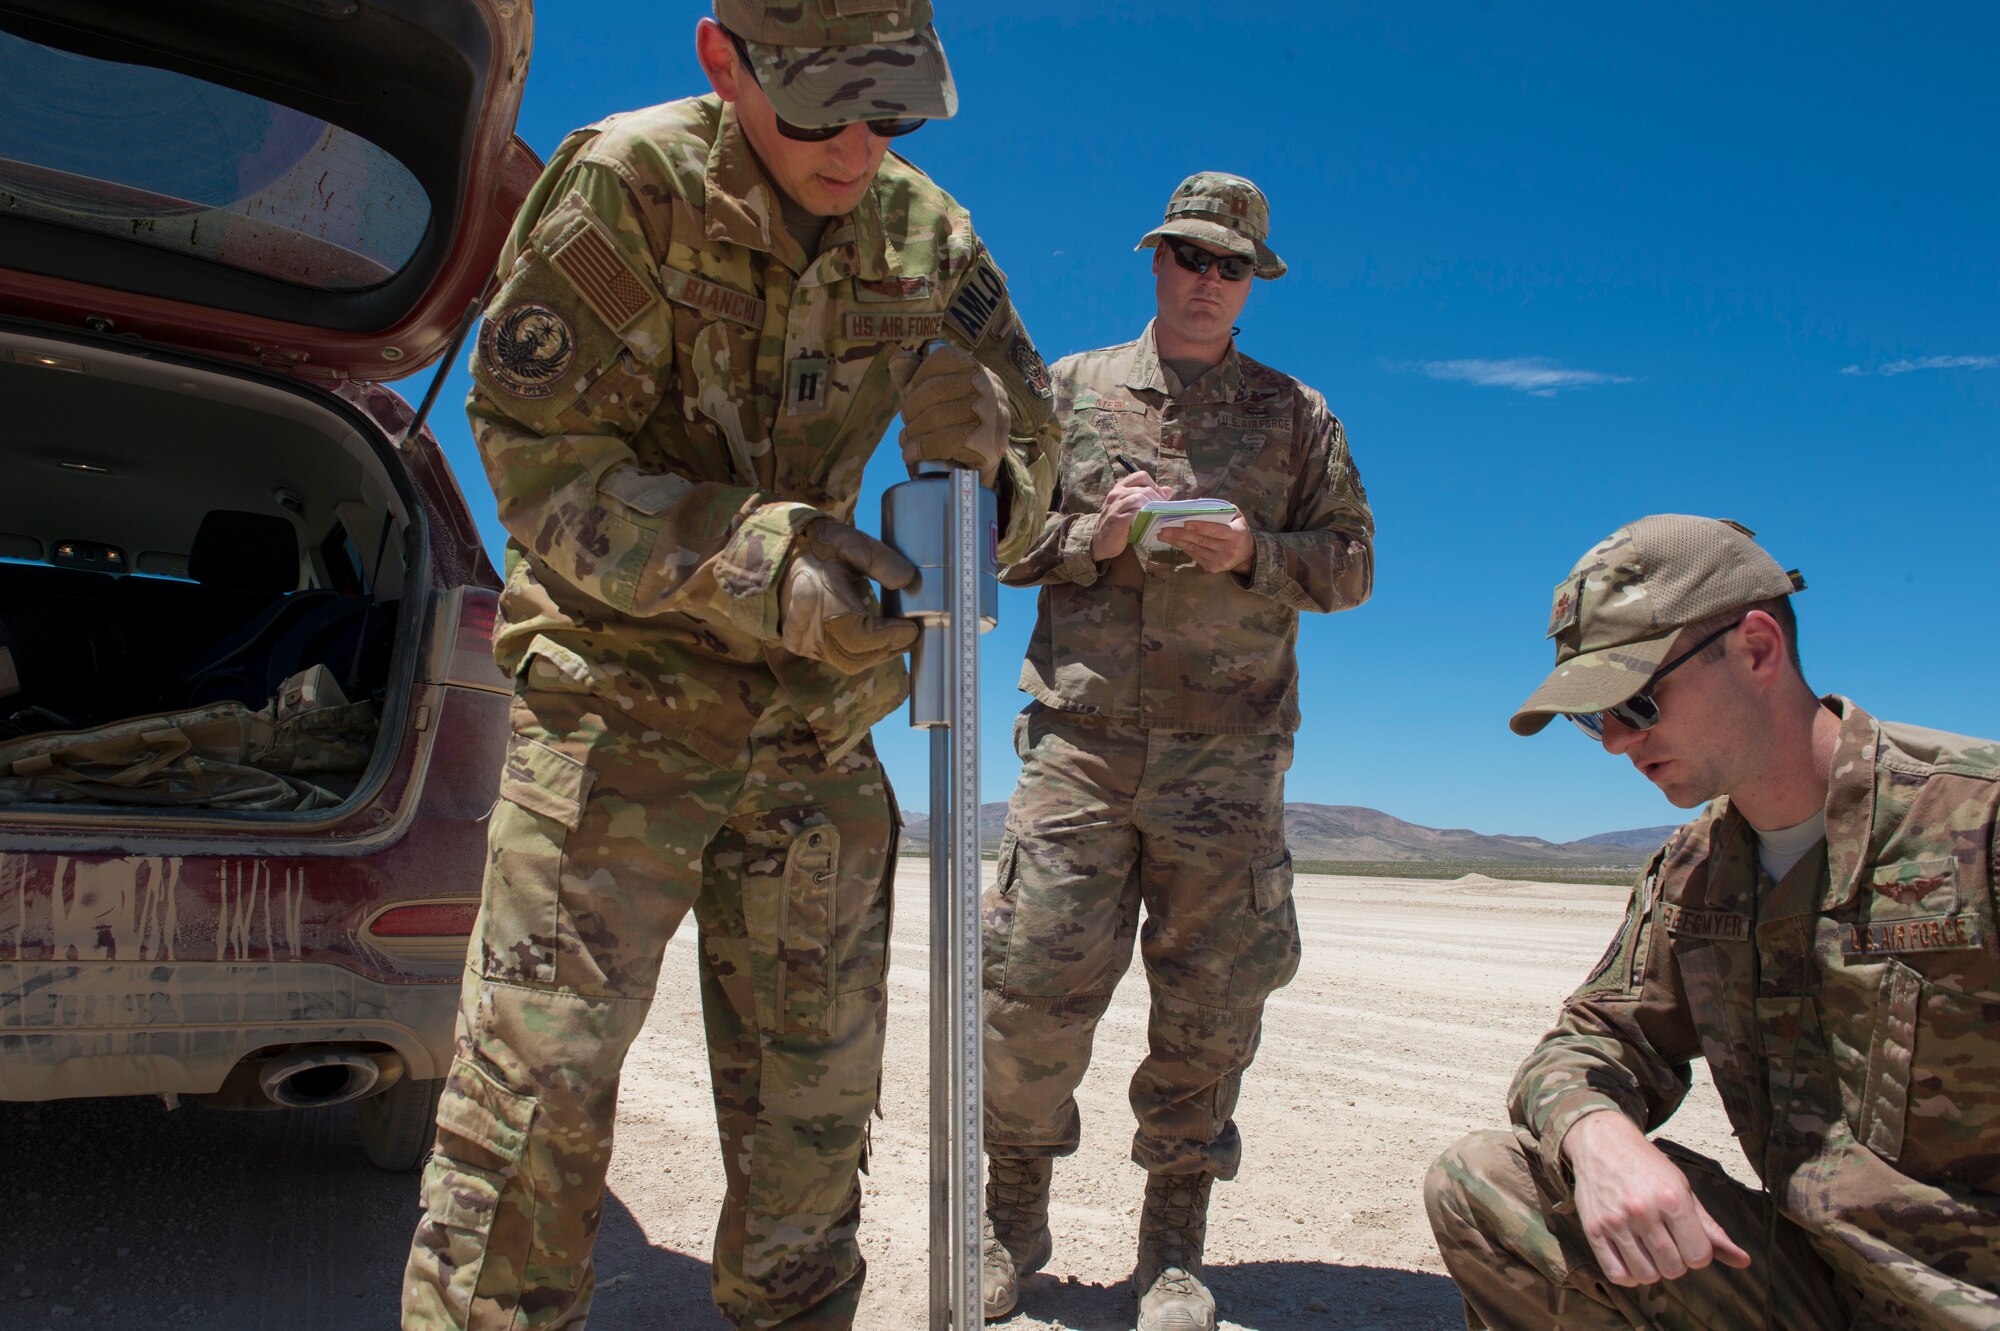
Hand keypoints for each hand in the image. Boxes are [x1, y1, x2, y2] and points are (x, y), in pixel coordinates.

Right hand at [778, 519, 918, 673]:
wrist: (778, 557)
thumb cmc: (816, 548)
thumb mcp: (848, 541)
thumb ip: (879, 559)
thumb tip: (908, 580)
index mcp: (814, 597)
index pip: (859, 633)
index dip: (890, 635)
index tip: (913, 628)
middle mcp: (803, 627)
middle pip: (855, 655)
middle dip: (887, 647)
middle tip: (910, 634)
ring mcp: (800, 640)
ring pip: (847, 662)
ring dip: (876, 653)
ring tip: (899, 639)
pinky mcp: (799, 646)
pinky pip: (837, 659)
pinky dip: (861, 654)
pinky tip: (878, 643)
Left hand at [888, 344, 1010, 486]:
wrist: (983, 459)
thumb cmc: (954, 419)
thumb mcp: (936, 393)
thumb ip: (915, 374)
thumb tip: (897, 359)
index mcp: (976, 368)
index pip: (941, 359)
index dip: (917, 378)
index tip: (909, 396)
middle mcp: (989, 387)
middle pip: (935, 389)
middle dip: (911, 408)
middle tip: (906, 422)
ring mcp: (991, 415)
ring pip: (936, 416)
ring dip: (912, 432)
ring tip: (906, 440)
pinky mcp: (987, 443)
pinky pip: (943, 442)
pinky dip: (919, 449)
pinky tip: (911, 453)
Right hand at [1090, 469, 1170, 560]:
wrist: (1100, 542)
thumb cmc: (1119, 524)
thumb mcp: (1133, 507)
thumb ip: (1149, 497)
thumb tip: (1168, 490)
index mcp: (1120, 488)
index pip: (1141, 476)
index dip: (1155, 485)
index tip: (1161, 498)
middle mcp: (1116, 494)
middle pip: (1144, 489)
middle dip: (1158, 499)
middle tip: (1165, 510)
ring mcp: (1116, 506)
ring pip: (1140, 498)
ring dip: (1153, 507)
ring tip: (1159, 515)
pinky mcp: (1117, 519)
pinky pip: (1135, 513)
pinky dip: (1146, 516)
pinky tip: (1151, 522)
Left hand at [1158, 512, 1254, 573]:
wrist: (1246, 554)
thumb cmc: (1238, 530)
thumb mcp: (1237, 517)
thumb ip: (1221, 509)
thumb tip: (1197, 505)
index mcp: (1236, 535)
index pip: (1216, 530)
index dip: (1200, 526)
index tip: (1185, 522)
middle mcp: (1229, 550)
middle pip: (1201, 540)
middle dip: (1180, 534)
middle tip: (1164, 528)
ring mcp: (1220, 562)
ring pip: (1195, 549)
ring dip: (1177, 541)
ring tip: (1163, 534)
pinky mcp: (1212, 568)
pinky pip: (1195, 556)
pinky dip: (1183, 547)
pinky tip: (1174, 541)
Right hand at [1562, 1111, 1752, 1287]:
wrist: (1602, 1142)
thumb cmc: (1648, 1166)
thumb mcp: (1683, 1189)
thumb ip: (1711, 1229)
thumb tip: (1743, 1261)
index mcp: (1672, 1199)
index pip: (1698, 1256)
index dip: (1697, 1253)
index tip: (1687, 1239)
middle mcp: (1643, 1211)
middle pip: (1673, 1268)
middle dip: (1675, 1261)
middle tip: (1666, 1242)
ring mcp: (1615, 1221)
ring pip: (1646, 1275)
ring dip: (1652, 1269)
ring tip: (1648, 1250)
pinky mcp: (1592, 1228)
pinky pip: (1616, 1274)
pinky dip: (1628, 1275)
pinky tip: (1631, 1259)